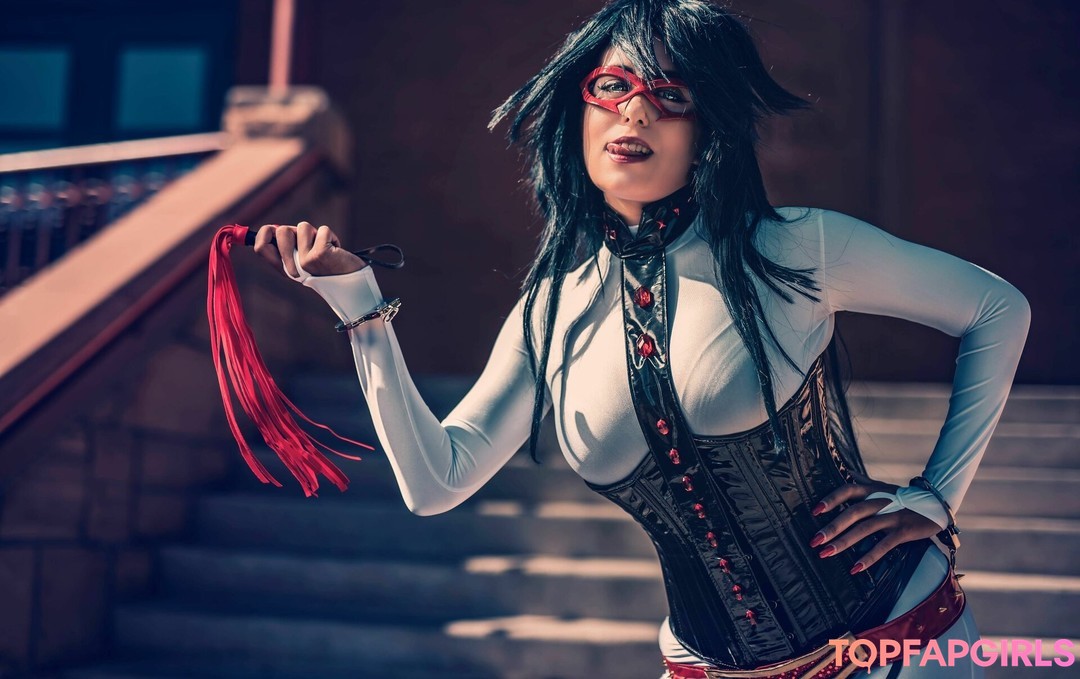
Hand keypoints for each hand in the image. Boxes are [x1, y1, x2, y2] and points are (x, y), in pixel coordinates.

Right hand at [253, 221, 366, 276]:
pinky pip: (323, 230)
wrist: (351, 284)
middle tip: (309, 243)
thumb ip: (289, 246)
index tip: (276, 232)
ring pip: (303, 227)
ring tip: (324, 247)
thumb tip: (274, 229)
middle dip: (296, 230)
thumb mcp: (304, 257)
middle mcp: (292, 266)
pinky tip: (335, 249)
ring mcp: (305, 261)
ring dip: (316, 233)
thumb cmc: (329, 268)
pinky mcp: (320, 255)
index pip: (260, 245)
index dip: (265, 233)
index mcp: (284, 266)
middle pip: (281, 231)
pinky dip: (331, 235)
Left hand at [808, 469, 941, 573]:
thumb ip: (863, 482)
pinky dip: (869, 557)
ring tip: (826, 553)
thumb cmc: (904, 498)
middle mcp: (881, 501)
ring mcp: (893, 516)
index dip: (831, 499)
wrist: (937, 503)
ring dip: (844, 542)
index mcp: (873, 490)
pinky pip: (884, 545)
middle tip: (815, 540)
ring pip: (865, 529)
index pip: (847, 490)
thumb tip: (845, 472)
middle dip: (832, 527)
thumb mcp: (882, 487)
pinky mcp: (904, 530)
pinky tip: (855, 568)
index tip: (814, 511)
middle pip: (853, 512)